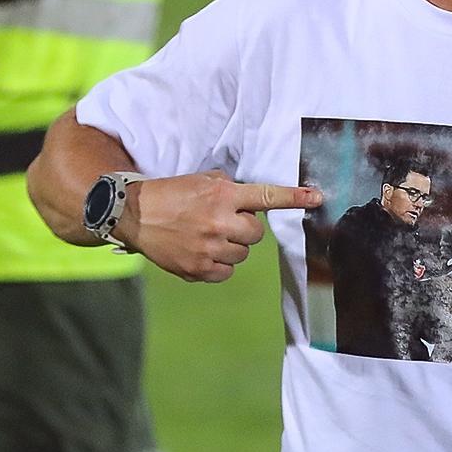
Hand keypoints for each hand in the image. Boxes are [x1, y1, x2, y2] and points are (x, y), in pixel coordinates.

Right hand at [118, 171, 321, 282]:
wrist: (134, 214)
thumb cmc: (170, 194)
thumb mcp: (202, 180)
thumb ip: (230, 190)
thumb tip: (252, 203)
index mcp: (222, 194)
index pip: (266, 197)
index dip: (294, 197)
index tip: (317, 198)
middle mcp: (219, 221)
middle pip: (257, 233)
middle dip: (244, 228)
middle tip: (223, 222)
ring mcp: (209, 248)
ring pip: (242, 254)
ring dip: (231, 246)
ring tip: (206, 236)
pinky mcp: (199, 270)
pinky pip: (227, 272)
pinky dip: (219, 264)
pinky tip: (201, 252)